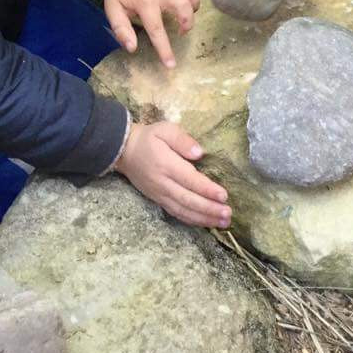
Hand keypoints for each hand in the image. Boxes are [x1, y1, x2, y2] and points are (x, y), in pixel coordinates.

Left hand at [102, 0, 199, 67]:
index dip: (165, 49)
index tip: (171, 65)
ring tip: (186, 16)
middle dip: (187, 24)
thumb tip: (133, 48)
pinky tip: (190, 2)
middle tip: (180, 32)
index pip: (157, 29)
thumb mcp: (113, 10)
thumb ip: (121, 29)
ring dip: (193, 8)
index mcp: (144, 2)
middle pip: (183, 8)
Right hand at [114, 122, 230, 228]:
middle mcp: (163, 183)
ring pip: (183, 211)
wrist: (124, 150)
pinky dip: (192, 220)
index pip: (190, 180)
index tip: (224, 196)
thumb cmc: (149, 138)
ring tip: (223, 223)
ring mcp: (160, 195)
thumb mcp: (165, 129)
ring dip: (204, 219)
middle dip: (209, 209)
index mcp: (166, 164)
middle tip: (228, 214)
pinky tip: (206, 223)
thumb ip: (182, 139)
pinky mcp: (158, 200)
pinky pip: (176, 213)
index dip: (207, 190)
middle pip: (188, 200)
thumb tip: (199, 152)